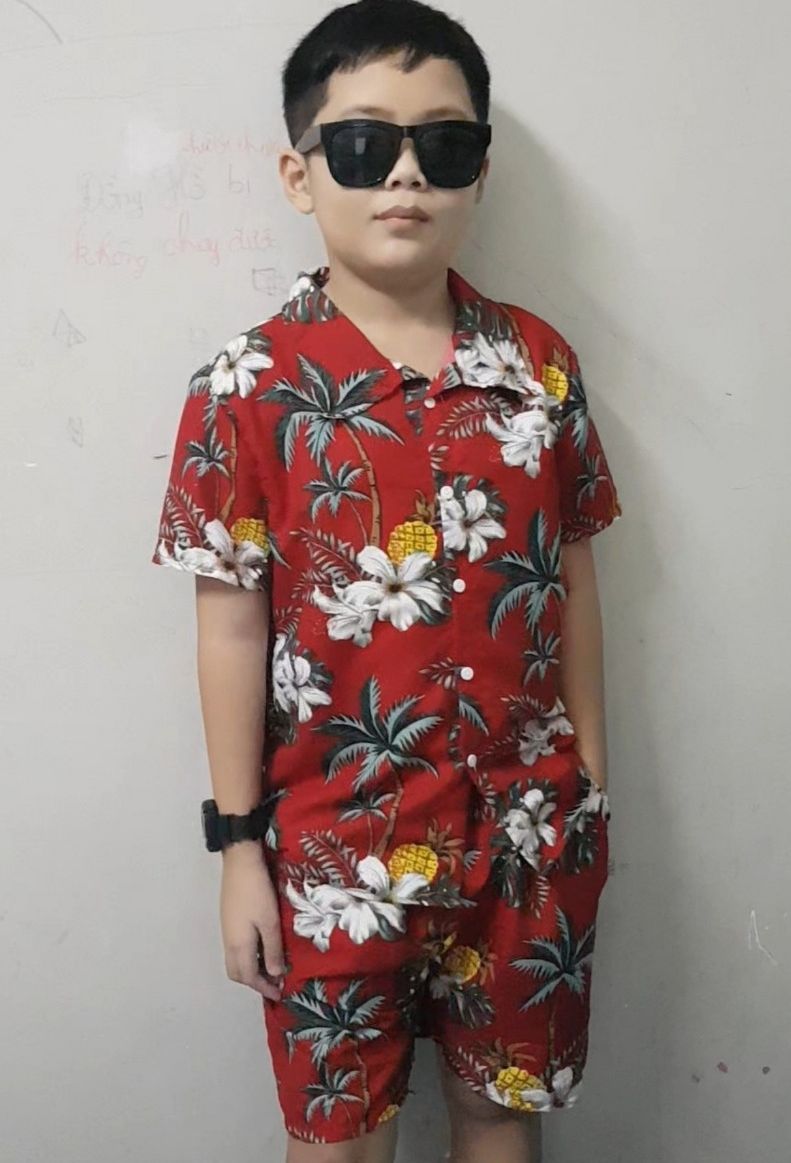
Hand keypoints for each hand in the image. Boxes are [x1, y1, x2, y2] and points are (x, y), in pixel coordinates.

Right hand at [220, 842, 285, 1000]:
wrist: (240, 863)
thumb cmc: (258, 892)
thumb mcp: (270, 922)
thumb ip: (272, 950)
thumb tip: (275, 975)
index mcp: (239, 946)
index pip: (249, 977)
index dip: (264, 988)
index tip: (279, 993)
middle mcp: (229, 942)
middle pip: (237, 973)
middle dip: (254, 982)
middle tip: (274, 981)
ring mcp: (227, 931)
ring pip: (235, 961)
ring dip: (251, 969)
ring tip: (271, 966)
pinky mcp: (228, 921)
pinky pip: (236, 950)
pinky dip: (248, 957)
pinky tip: (263, 948)